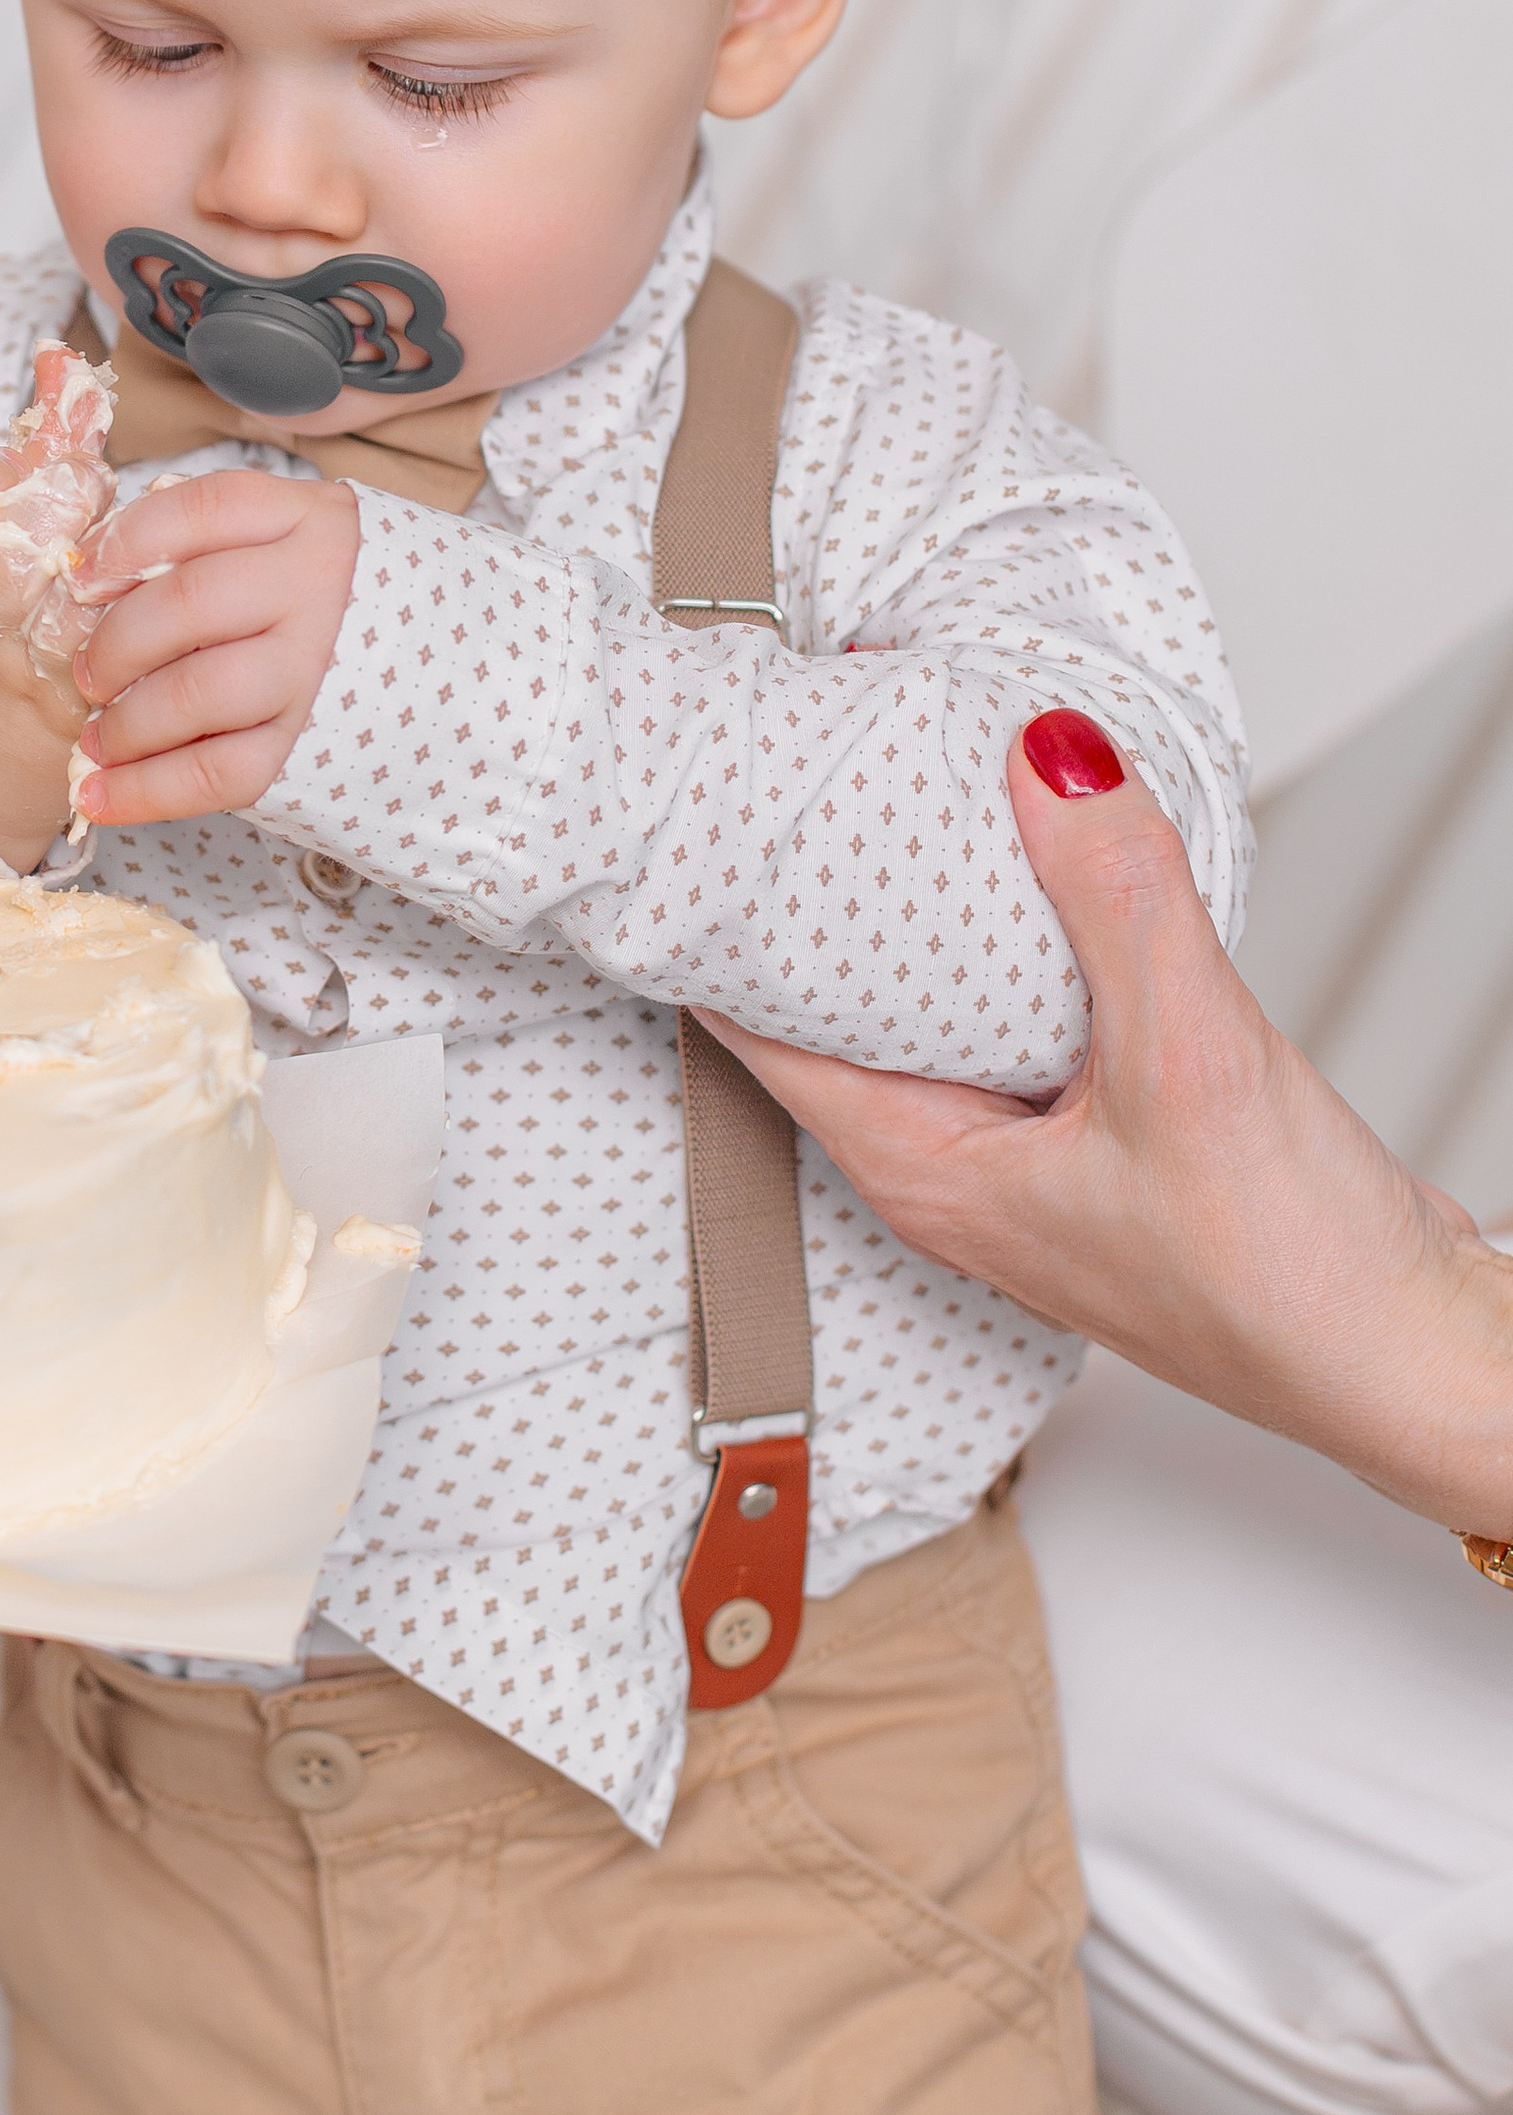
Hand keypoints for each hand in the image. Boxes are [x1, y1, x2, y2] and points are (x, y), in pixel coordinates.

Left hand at [71, 471, 359, 829]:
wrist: (460, 679)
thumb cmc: (345, 603)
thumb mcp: (298, 540)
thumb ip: (216, 541)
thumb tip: (98, 569)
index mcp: (307, 519)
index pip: (200, 510)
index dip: (126, 541)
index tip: (81, 578)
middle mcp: (316, 587)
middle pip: (185, 604)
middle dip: (114, 644)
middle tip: (85, 674)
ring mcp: (317, 670)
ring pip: (194, 692)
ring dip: (125, 724)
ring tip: (96, 740)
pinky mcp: (311, 747)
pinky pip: (215, 772)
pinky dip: (146, 791)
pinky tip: (102, 798)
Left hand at [695, 718, 1512, 1536]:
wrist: (1416, 1359)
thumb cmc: (1293, 1282)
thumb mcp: (1190, 1056)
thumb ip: (1115, 897)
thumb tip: (1047, 756)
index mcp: (925, 1173)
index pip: (760, 1038)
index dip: (721, 930)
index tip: (699, 821)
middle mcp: (961, 1171)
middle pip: (839, 1018)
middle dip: (811, 908)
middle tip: (785, 775)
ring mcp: (1037, 1158)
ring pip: (939, 1015)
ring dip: (924, 923)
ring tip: (897, 795)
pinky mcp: (1110, 1139)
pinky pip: (1028, 1020)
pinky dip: (1020, 949)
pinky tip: (1041, 884)